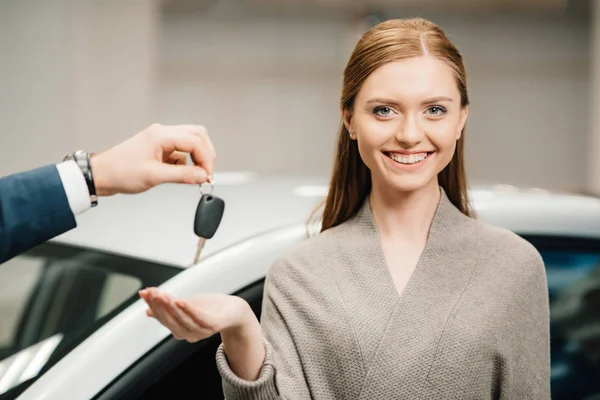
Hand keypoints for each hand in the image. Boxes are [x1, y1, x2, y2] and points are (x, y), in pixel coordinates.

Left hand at [90, 123, 215, 196]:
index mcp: (161, 135)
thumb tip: (203, 176)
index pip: (195, 141)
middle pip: (197, 135)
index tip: (208, 176)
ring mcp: (161, 140)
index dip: (206, 159)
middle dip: (206, 154)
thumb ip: (182, 175)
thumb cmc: (120, 172)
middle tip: (206, 173)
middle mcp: (163, 134)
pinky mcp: (160, 150)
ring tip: (195, 175)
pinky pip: (181, 153)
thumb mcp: (154, 176)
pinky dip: (186, 164)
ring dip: (196, 158)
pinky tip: (180, 175)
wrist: (102, 175)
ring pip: (190, 143)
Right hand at [139, 287, 251, 341]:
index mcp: (180, 330)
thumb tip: (147, 311)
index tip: (145, 293)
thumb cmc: (209, 309)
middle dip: (159, 306)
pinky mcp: (214, 325)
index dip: (152, 306)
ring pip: (182, 320)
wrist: (234, 311)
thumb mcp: (185, 308)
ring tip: (162, 295)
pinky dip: (188, 310)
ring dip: (170, 307)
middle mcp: (189, 334)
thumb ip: (168, 310)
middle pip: (170, 320)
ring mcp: (202, 331)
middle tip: (151, 292)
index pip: (163, 318)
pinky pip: (199, 318)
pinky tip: (180, 300)